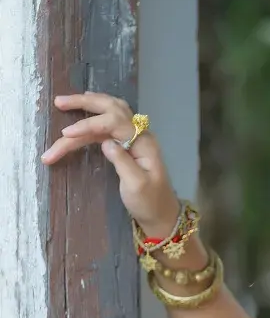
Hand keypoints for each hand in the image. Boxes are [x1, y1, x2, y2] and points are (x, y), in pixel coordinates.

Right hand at [42, 91, 180, 236]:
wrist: (161, 214)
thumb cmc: (149, 202)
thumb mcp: (136, 186)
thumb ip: (122, 162)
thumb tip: (106, 142)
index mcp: (143, 142)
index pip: (113, 123)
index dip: (88, 125)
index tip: (66, 134)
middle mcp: (139, 134)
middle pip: (112, 108)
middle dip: (84, 103)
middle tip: (59, 102)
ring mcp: (134, 137)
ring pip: (109, 112)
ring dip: (87, 105)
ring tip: (64, 102)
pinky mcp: (127, 144)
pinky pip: (109, 123)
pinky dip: (93, 116)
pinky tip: (84, 109)